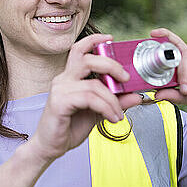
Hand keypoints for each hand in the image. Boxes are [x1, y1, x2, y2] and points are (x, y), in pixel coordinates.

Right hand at [28, 34, 141, 161]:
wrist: (50, 147)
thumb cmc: (70, 127)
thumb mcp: (98, 112)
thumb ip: (115, 102)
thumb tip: (136, 95)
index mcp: (70, 77)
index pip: (79, 50)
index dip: (94, 40)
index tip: (110, 38)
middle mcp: (63, 79)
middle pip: (87, 60)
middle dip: (111, 66)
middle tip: (126, 78)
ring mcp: (60, 90)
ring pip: (93, 85)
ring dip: (112, 100)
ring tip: (119, 114)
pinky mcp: (59, 102)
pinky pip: (89, 98)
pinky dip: (105, 108)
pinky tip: (112, 118)